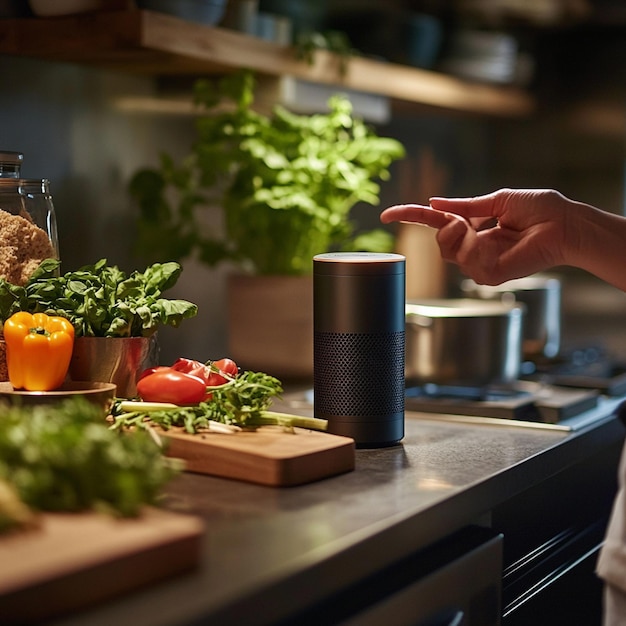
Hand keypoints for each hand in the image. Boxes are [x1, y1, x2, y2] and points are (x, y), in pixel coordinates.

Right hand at [381, 188, 579, 284]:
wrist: (564, 223)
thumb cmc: (540, 209)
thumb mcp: (497, 200)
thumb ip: (465, 205)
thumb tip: (435, 203)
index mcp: (474, 227)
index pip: (436, 224)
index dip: (411, 218)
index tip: (387, 215)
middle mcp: (475, 247)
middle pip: (439, 243)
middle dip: (442, 229)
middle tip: (461, 222)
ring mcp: (482, 263)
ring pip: (449, 254)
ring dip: (458, 238)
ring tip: (480, 231)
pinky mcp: (491, 275)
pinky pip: (468, 264)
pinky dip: (474, 249)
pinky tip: (493, 243)